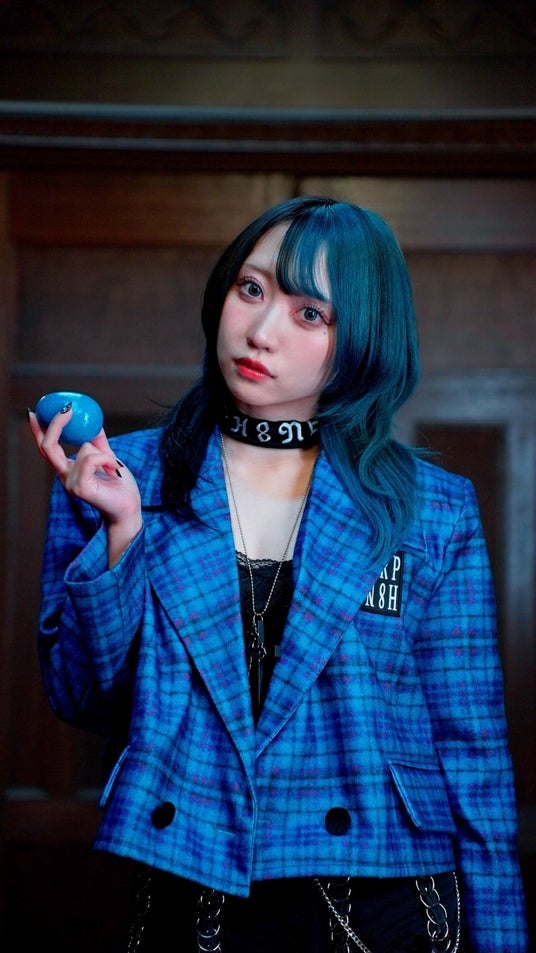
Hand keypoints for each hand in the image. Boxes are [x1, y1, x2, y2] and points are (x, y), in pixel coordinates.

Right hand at [27, 405, 141, 527]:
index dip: (38, 430)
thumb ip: (98, 443)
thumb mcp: (107, 458)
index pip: (47, 448)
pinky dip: (106, 459)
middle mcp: (65, 476)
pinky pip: (91, 459)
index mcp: (68, 469)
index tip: (36, 412)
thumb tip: (92, 423)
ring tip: (113, 466)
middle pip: (48, 447)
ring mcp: (70, 483)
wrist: (129, 509)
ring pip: (83, 449)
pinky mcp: (80, 487)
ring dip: (103, 453)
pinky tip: (114, 469)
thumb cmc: (120, 487)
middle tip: (66, 409)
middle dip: (54, 425)